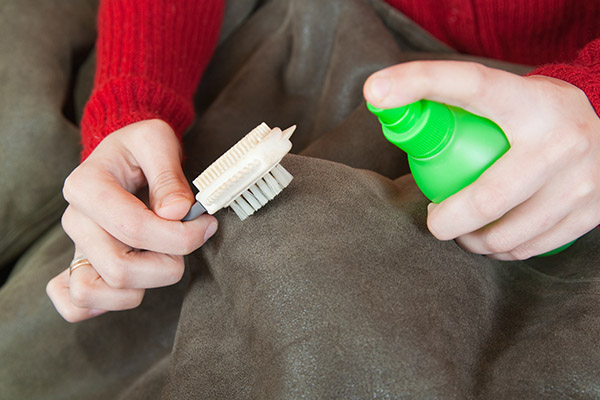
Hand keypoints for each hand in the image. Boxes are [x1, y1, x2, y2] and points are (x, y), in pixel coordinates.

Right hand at [46, 119, 217, 321]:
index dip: (179, 236)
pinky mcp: (81, 264)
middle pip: (118, 269)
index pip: (134, 228)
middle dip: (168, 265)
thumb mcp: (158, 140)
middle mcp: (75, 219)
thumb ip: (168, 174)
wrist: (126, 153)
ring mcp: (76, 246)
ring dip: (140, 288)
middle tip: (189, 243)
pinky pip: (74, 303)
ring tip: (162, 262)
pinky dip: (103, 305)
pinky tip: (134, 286)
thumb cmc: (142, 147)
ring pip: (92, 293)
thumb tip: (176, 212)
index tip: (206, 225)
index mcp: (87, 186)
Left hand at [364, 60, 599, 259]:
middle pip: (486, 199)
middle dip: (446, 221)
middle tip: (435, 220)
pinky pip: (530, 248)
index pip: (469, 84)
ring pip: (506, 235)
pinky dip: (502, 250)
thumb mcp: (511, 98)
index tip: (376, 90)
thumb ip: (465, 108)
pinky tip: (494, 240)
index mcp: (529, 102)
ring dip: (472, 242)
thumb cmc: (538, 117)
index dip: (419, 82)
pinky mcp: (592, 212)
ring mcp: (580, 181)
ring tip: (463, 233)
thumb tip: (398, 119)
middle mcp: (559, 140)